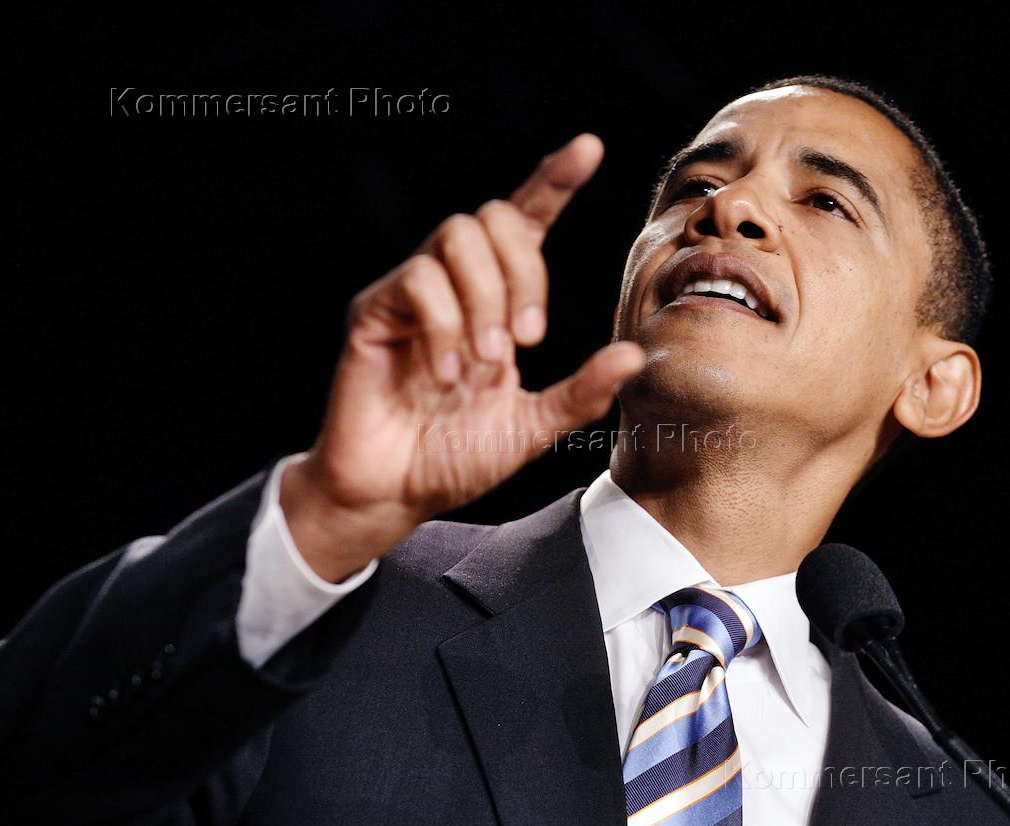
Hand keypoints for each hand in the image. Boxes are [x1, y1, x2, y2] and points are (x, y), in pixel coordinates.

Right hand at [281, 133, 645, 580]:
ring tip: (485, 363)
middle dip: (524, 273)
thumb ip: (582, 392)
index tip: (589, 148)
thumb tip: (636, 355)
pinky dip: (445, 326)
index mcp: (496, 301)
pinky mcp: (373, 312)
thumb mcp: (533, 427)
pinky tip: (446, 374)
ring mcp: (410, 294)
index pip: (525, 223)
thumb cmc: (456, 457)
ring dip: (486, 298)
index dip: (553, 180)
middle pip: (493, 216)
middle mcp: (454, 285)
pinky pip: (417, 280)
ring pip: (456, 236)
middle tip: (527, 341)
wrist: (395, 494)